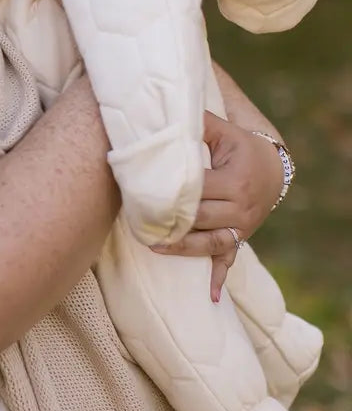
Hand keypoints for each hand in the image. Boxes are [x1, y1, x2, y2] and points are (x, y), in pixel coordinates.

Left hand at [152, 110, 283, 300]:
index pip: (199, 189)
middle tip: (138, 220)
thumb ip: (197, 123)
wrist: (273, 167)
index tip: (145, 191)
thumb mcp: (223, 130)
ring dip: (183, 247)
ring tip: (153, 245)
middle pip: (202, 217)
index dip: (172, 191)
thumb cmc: (240, 145)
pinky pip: (229, 259)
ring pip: (210, 242)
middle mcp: (242, 207)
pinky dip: (219, 278)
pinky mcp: (241, 237)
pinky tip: (210, 297)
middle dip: (172, 219)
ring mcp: (243, 226)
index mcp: (236, 180)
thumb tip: (164, 113)